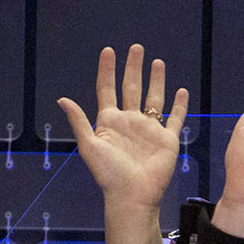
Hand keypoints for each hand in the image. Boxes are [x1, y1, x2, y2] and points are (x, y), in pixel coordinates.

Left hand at [59, 44, 188, 209]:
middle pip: (132, 87)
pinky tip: (181, 91)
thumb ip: (79, 121)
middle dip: (133, 67)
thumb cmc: (109, 175)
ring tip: (157, 62)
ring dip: (156, 80)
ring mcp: (149, 130)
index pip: (107, 89)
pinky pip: (175, 118)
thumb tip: (62, 99)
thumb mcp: (89, 146)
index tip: (108, 51)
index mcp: (109, 121)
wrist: (132, 195)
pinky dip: (179, 105)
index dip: (107, 70)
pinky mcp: (167, 140)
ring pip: (154, 98)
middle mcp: (130, 122)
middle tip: (136, 48)